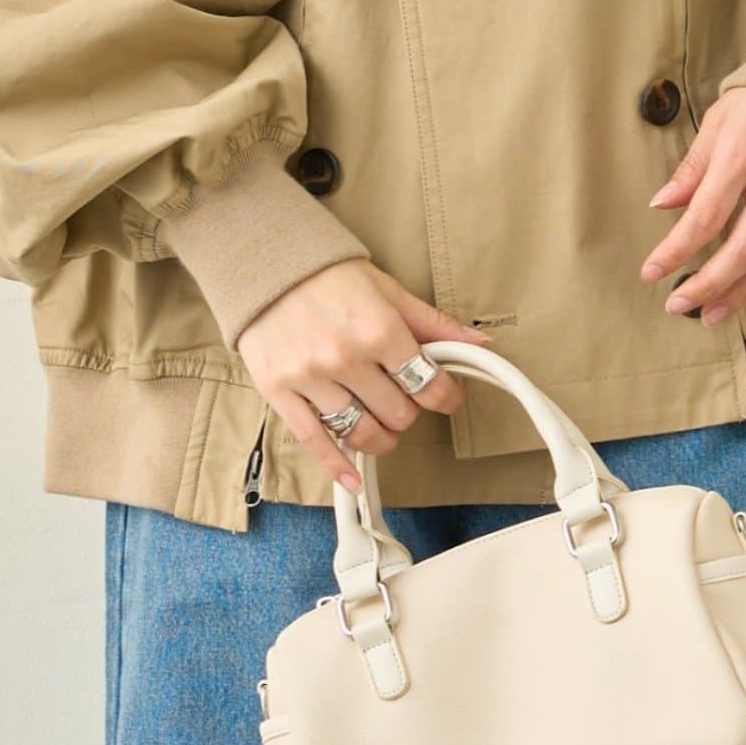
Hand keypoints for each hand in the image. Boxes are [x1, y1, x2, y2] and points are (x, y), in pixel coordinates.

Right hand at [237, 259, 491, 492]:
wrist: (268, 265)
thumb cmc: (330, 276)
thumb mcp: (389, 291)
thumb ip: (432, 323)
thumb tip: (478, 343)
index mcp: (379, 329)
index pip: (428, 383)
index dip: (447, 396)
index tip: (448, 398)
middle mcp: (346, 357)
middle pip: (398, 414)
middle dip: (409, 411)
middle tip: (404, 399)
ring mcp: (311, 378)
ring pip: (361, 432)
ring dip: (381, 438)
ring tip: (384, 429)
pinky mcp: (279, 392)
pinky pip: (314, 441)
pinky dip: (336, 466)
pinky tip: (351, 479)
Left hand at [640, 88, 745, 322]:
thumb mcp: (720, 119)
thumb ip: (692, 167)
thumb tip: (661, 205)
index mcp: (743, 153)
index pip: (705, 216)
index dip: (675, 251)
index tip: (651, 273)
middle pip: (742, 249)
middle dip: (707, 285)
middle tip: (677, 305)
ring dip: (741, 293)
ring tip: (711, 313)